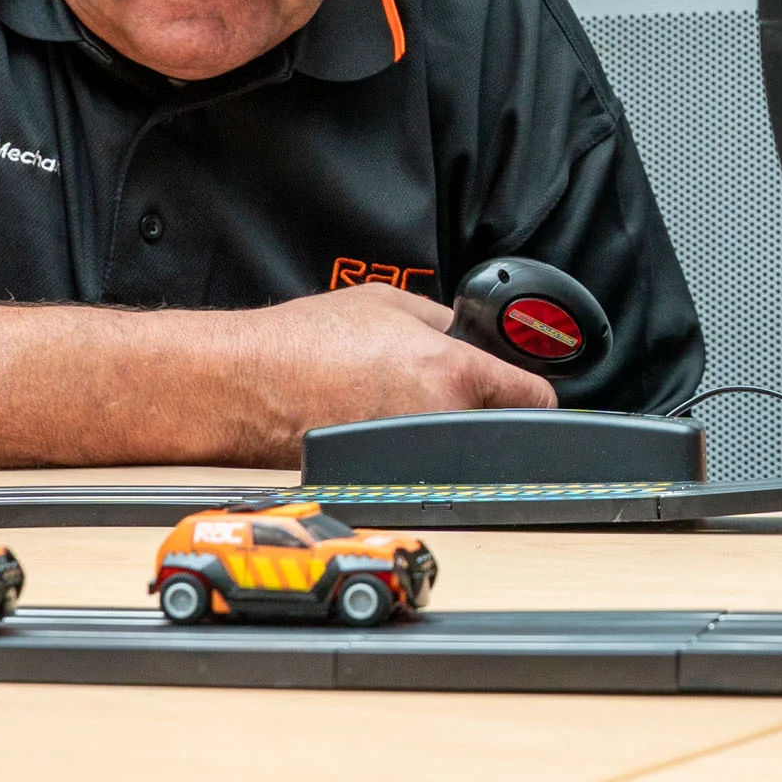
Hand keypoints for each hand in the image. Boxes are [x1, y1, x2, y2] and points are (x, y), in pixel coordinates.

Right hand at [234, 280, 555, 458]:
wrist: (244, 384)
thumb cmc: (302, 342)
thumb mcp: (388, 302)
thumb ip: (440, 320)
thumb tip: (463, 331)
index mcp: (453, 372)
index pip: (533, 396)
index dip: (537, 392)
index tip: (535, 393)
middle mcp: (441, 421)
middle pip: (495, 424)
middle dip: (481, 405)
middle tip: (442, 384)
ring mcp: (411, 458)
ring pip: (453, 447)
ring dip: (440, 429)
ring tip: (392, 400)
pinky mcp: (380, 478)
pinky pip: (413, 465)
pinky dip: (403, 448)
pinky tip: (371, 422)